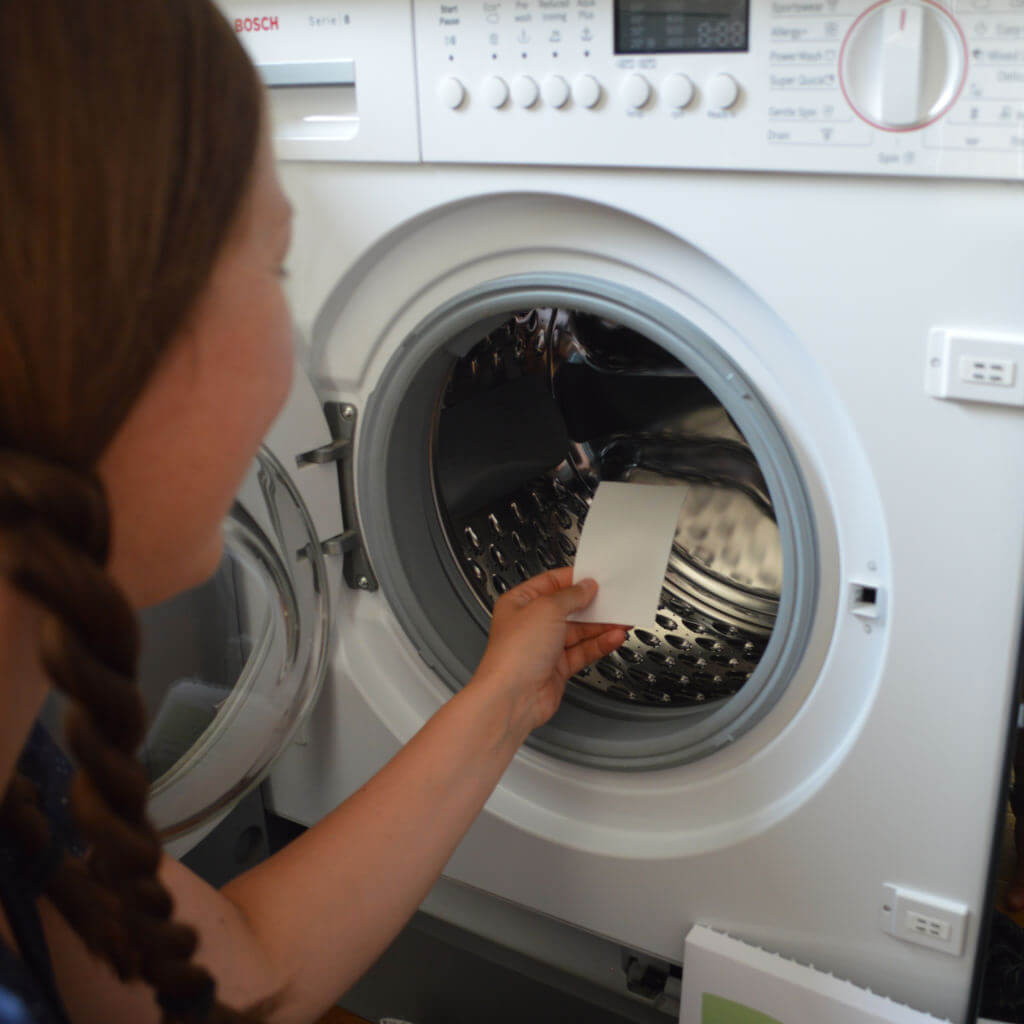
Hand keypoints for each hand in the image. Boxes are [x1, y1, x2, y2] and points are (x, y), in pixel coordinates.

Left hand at [472, 567, 627, 739]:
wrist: (512, 697)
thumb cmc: (514, 653)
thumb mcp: (546, 609)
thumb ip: (571, 595)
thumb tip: (585, 586)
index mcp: (519, 603)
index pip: (550, 583)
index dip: (574, 579)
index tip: (595, 577)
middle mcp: (531, 625)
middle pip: (568, 608)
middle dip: (592, 604)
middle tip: (614, 599)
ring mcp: (544, 648)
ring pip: (579, 632)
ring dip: (601, 626)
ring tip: (622, 619)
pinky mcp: (557, 668)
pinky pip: (583, 651)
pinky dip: (600, 644)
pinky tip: (613, 637)